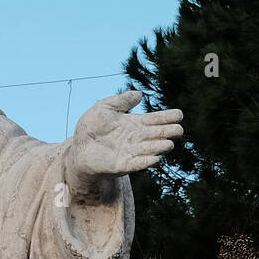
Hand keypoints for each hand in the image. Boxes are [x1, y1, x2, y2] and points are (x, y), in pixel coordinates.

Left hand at [66, 90, 183, 194]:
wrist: (78, 146)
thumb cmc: (91, 127)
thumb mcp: (105, 107)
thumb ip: (121, 100)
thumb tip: (140, 93)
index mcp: (135, 124)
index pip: (155, 120)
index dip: (168, 117)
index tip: (179, 115)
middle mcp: (136, 138)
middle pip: (157, 135)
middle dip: (168, 132)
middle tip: (178, 130)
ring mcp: (130, 152)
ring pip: (149, 149)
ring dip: (158, 147)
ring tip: (168, 143)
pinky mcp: (121, 165)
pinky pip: (136, 163)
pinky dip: (145, 161)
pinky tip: (155, 158)